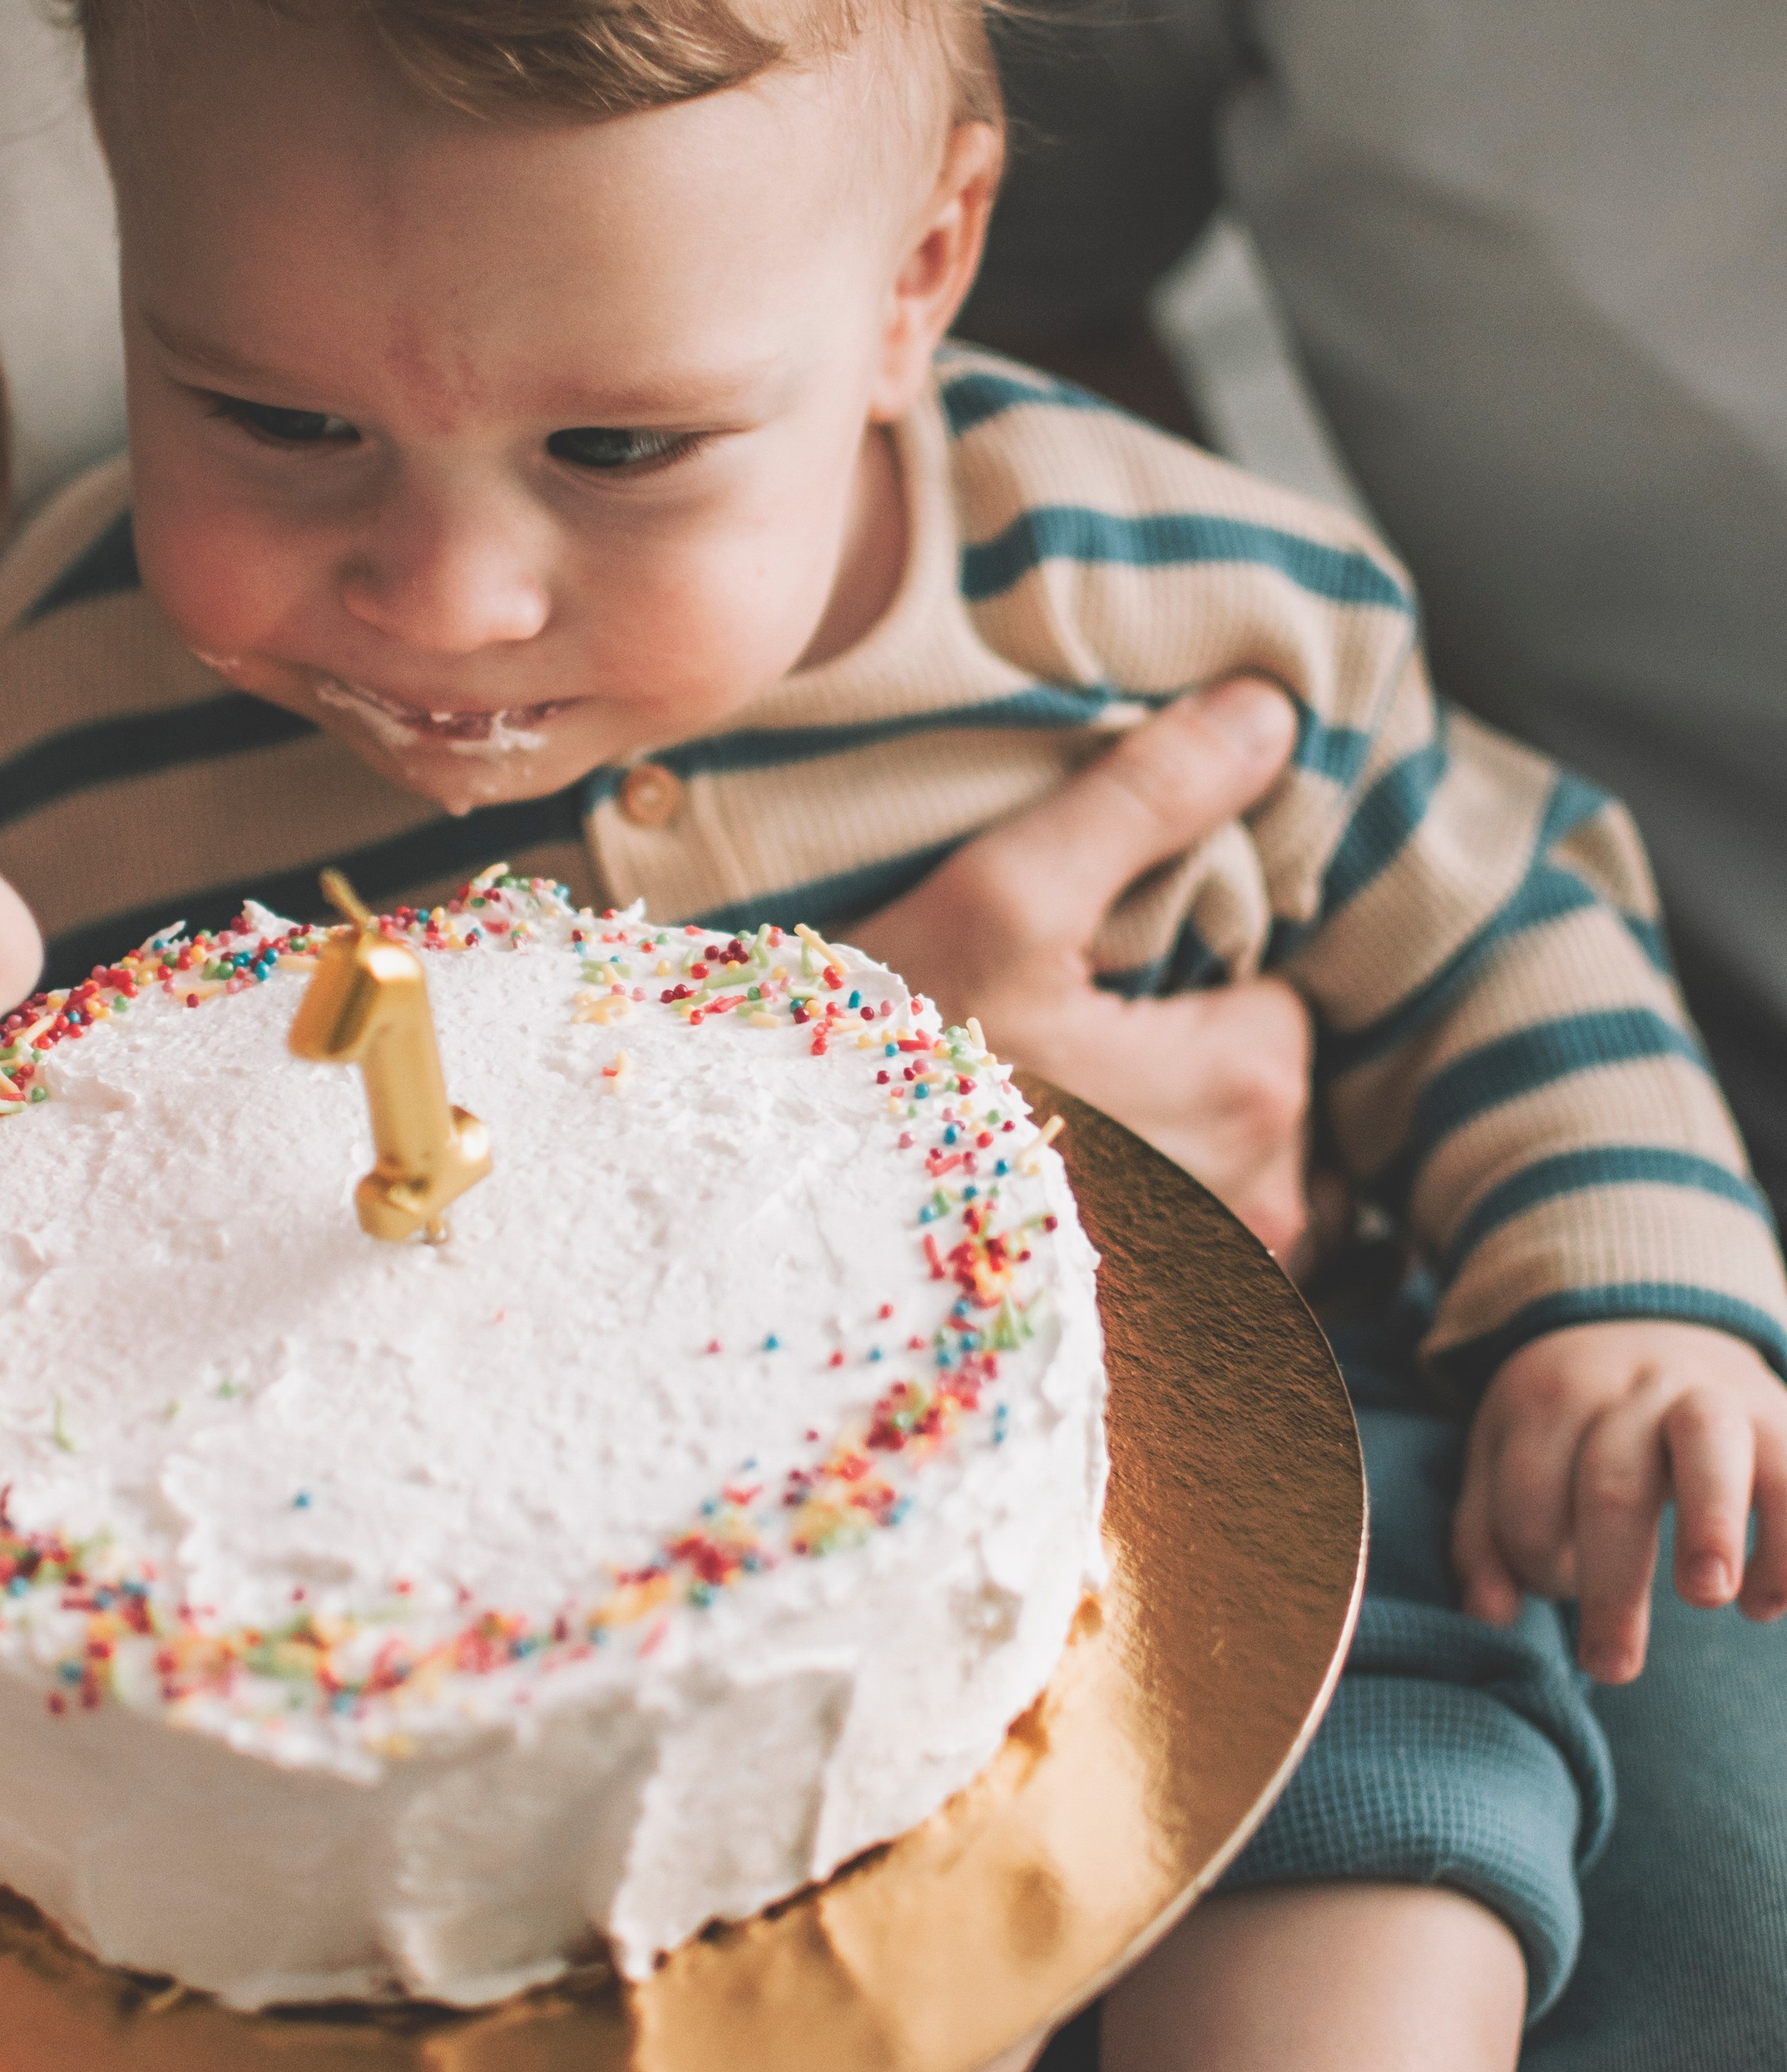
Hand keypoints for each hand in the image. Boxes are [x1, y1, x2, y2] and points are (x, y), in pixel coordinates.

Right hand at [848, 679, 1314, 1259]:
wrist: (792, 1252)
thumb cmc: (890, 1075)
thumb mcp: (1000, 901)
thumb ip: (1143, 799)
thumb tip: (1268, 712)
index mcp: (1251, 1083)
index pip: (1280, 995)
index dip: (1196, 972)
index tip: (1099, 978)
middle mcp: (1265, 1205)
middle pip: (1264, 1091)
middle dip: (1189, 1061)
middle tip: (1062, 1048)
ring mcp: (1224, 1298)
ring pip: (1242, 1185)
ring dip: (1177, 1155)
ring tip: (1059, 1129)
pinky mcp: (1174, 1359)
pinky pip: (1208, 1278)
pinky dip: (1155, 1241)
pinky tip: (1059, 1212)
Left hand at [1454, 1321, 1786, 1680]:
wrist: (1654, 1320)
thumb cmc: (1571, 1419)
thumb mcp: (1507, 1450)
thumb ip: (1486, 1535)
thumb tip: (1489, 1618)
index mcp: (1551, 1397)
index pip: (1529, 1489)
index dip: (1534, 1555)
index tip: (1553, 1590)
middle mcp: (1631, 1389)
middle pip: (1612, 1481)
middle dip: (1612, 1582)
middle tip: (1612, 1667)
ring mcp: (1712, 1396)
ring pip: (1710, 1445)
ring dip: (1711, 1523)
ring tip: (1714, 1599)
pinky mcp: (1780, 1416)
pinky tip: (1768, 1604)